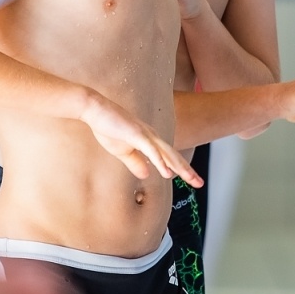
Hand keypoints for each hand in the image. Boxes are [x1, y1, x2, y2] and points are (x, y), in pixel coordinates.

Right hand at [80, 94, 203, 186]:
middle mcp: (151, 136)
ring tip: (190, 179)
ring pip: (167, 153)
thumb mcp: (123, 151)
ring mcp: (145, 134)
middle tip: (200, 183)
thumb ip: (135, 162)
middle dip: (187, 170)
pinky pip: (151, 150)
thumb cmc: (107, 127)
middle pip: (173, 155)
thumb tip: (147, 175)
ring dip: (179, 166)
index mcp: (149, 140)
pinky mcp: (136, 134)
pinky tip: (167, 172)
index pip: (169, 157)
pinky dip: (160, 161)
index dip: (182, 168)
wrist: (94, 110)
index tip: (193, 180)